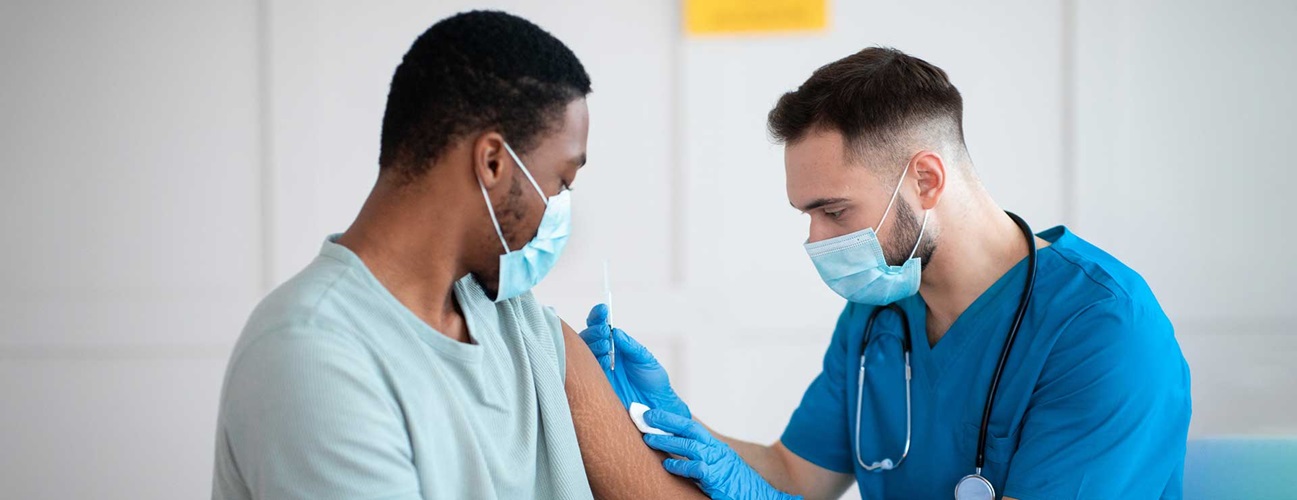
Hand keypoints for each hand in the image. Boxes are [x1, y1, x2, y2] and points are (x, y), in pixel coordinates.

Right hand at [579, 304, 690, 418]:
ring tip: (607, 346)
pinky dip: (591, 362)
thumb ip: (631, 347)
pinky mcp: (594, 386)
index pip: (601, 328)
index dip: (598, 317)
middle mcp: (603, 357)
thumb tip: (617, 332)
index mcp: (615, 347)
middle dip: (595, 331)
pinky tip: (602, 362)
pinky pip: (585, 371)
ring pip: (583, 352)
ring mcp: (597, 371)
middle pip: (587, 338)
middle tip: (606, 333)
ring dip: (593, 344)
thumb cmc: (654, 383)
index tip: (602, 310)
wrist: (656, 408)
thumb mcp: (646, 360)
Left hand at [642, 409, 801, 499]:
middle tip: (646, 416)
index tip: (654, 413)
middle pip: (689, 429)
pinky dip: (680, 466)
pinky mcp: (717, 478)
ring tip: (649, 438)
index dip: (672, 419)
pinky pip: (696, 469)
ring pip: (690, 446)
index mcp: (715, 446)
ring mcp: (718, 463)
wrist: (762, 497)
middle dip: (667, 421)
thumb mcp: (719, 465)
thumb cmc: (738, 484)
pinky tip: (667, 465)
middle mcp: (716, 450)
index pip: (691, 427)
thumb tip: (678, 455)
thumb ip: (701, 458)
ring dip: (667, 441)